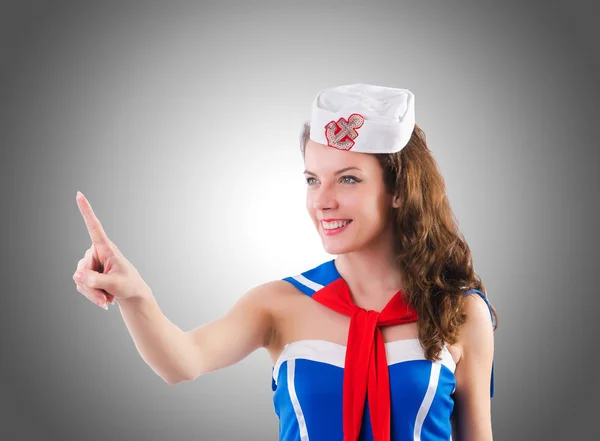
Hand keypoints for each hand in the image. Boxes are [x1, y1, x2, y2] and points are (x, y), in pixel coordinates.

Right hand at [73, 191, 152, 308]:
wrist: (132, 296)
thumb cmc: (129, 286)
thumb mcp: (115, 284)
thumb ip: (96, 280)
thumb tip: (77, 275)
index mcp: (106, 248)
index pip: (94, 227)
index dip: (86, 211)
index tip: (79, 194)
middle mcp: (96, 253)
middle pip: (82, 269)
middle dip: (92, 286)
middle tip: (106, 298)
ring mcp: (90, 264)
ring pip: (79, 280)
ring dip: (93, 293)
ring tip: (108, 298)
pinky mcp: (87, 274)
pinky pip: (81, 286)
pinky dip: (92, 295)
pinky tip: (105, 299)